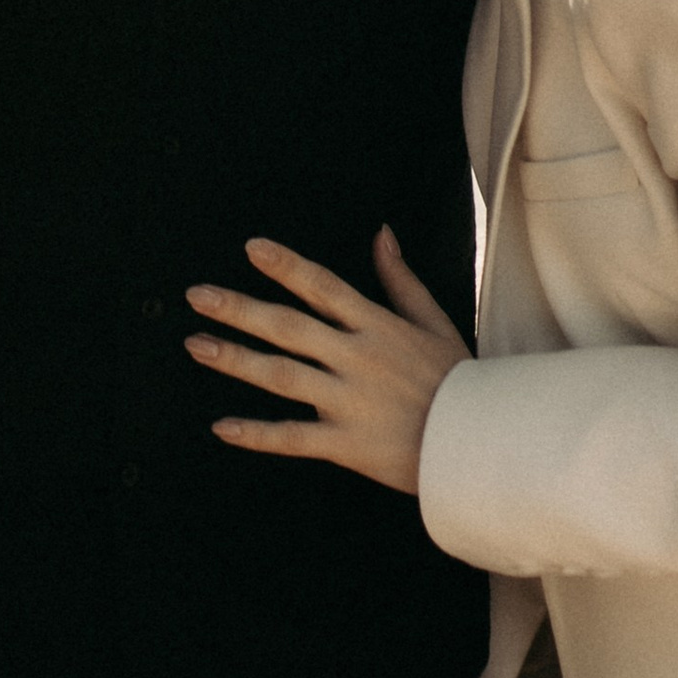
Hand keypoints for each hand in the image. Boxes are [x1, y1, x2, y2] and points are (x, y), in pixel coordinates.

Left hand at [187, 227, 470, 496]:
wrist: (481, 444)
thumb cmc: (460, 380)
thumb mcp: (435, 322)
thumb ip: (401, 281)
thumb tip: (381, 234)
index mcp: (376, 327)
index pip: (323, 287)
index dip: (286, 266)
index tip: (251, 249)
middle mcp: (356, 358)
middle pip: (288, 326)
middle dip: (239, 309)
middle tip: (196, 296)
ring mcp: (349, 402)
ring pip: (280, 375)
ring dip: (235, 360)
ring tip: (196, 345)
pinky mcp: (346, 444)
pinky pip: (293, 437)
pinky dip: (257, 434)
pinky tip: (222, 427)